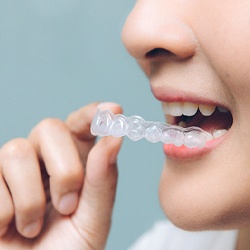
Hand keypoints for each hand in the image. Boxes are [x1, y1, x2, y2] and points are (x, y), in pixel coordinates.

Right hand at [0, 102, 122, 249]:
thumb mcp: (93, 220)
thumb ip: (102, 180)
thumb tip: (115, 137)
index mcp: (77, 161)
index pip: (84, 124)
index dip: (95, 114)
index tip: (113, 110)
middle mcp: (46, 157)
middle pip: (50, 127)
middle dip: (63, 169)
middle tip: (68, 206)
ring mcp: (15, 168)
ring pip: (16, 150)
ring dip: (31, 198)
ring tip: (35, 228)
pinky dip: (5, 211)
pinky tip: (9, 228)